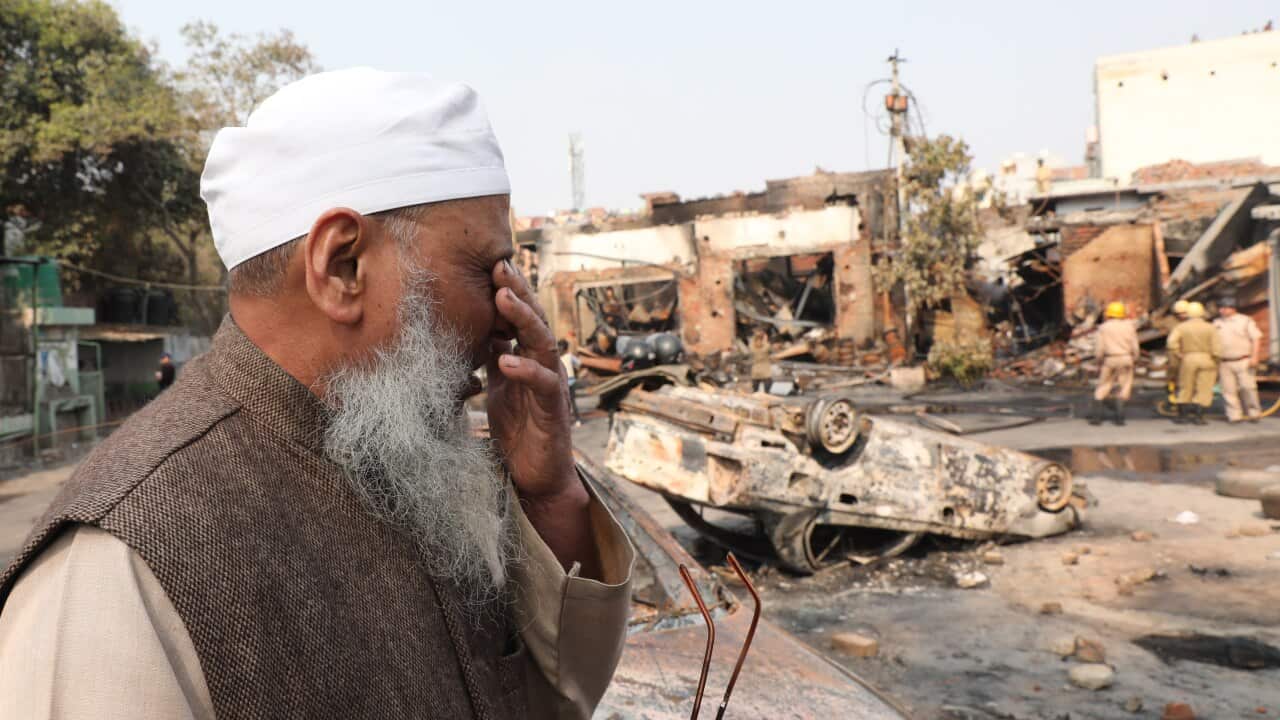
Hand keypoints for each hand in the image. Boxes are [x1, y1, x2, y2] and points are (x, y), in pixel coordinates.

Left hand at [485, 260, 581, 503]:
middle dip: (517, 291)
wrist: (536, 475)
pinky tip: (505, 360)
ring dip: (523, 318)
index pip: (519, 316)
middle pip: (534, 319)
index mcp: (529, 356)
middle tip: (498, 265)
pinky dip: (525, 369)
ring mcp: (551, 384)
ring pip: (542, 341)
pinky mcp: (554, 408)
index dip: (508, 290)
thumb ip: (492, 358)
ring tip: (503, 297)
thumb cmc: (518, 431)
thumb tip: (477, 328)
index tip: (488, 264)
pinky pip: (543, 382)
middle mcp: (544, 364)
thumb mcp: (497, 387)